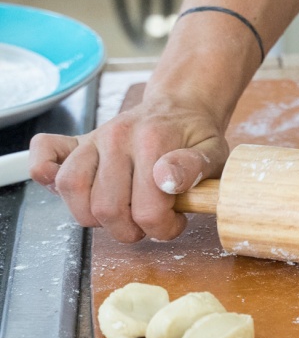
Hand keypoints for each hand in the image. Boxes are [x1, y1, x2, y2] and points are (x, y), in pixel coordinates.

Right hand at [29, 94, 229, 242]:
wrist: (179, 107)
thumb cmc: (196, 136)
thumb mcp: (213, 152)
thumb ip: (195, 167)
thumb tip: (167, 181)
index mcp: (153, 141)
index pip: (147, 210)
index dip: (163, 229)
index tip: (175, 221)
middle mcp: (116, 137)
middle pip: (106, 208)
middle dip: (130, 230)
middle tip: (150, 221)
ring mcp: (94, 139)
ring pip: (72, 192)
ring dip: (96, 217)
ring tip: (123, 213)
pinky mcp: (78, 142)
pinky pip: (45, 156)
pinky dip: (47, 177)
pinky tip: (78, 191)